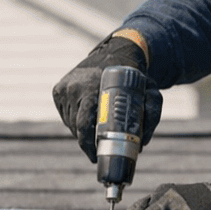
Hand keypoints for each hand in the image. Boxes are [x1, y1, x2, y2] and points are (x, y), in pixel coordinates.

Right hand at [51, 34, 162, 161]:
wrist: (115, 52)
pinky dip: (74, 123)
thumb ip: (152, 112)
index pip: (84, 125)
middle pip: (76, 127)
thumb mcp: (149, 91)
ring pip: (70, 123)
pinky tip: (86, 123)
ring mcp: (63, 88)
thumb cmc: (133, 76)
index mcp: (91, 86)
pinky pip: (65, 115)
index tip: (96, 157)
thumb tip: (142, 142)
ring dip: (81, 133)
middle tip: (99, 150)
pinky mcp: (57, 90)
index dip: (88, 145)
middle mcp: (74, 86)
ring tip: (95, 135)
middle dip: (87, 143)